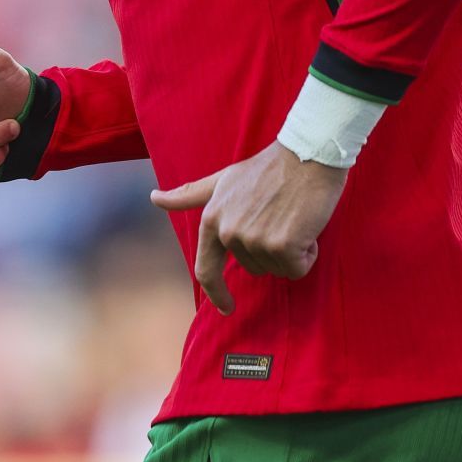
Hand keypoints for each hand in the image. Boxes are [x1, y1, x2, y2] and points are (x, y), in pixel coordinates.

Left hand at [149, 140, 347, 314]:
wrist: (306, 154)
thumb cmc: (268, 168)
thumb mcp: (223, 179)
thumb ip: (190, 194)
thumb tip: (154, 198)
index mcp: (211, 219)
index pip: (206, 269)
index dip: (216, 292)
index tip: (226, 307)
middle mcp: (228, 232)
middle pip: (253, 268)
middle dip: (271, 251)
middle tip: (280, 218)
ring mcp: (254, 239)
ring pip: (278, 269)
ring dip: (290, 251)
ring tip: (292, 217)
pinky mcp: (282, 245)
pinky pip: (297, 268)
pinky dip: (307, 253)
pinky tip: (307, 226)